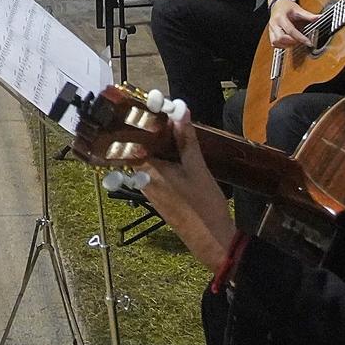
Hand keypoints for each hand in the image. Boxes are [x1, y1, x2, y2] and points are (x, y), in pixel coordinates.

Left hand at [135, 105, 241, 270]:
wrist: (211, 239)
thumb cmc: (203, 203)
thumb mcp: (197, 167)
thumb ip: (186, 139)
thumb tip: (180, 110)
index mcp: (146, 171)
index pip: (132, 140)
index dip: (139, 121)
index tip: (147, 104)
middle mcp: (141, 179)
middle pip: (137, 148)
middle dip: (148, 130)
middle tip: (160, 111)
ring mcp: (148, 189)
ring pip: (146, 159)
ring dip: (155, 143)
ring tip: (168, 124)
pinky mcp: (158, 196)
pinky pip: (152, 170)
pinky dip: (160, 157)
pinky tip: (173, 149)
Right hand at [265, 0, 318, 51]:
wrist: (277, 4)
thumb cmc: (287, 7)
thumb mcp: (298, 9)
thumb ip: (308, 15)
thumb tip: (319, 18)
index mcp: (281, 17)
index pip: (290, 30)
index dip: (300, 38)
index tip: (308, 42)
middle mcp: (274, 24)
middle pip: (280, 38)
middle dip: (292, 42)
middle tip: (301, 41)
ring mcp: (271, 29)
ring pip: (276, 42)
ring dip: (286, 45)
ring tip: (295, 41)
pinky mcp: (271, 33)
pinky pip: (274, 43)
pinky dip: (282, 45)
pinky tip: (288, 42)